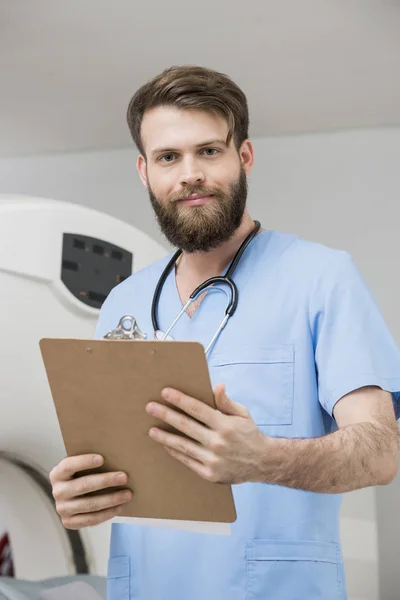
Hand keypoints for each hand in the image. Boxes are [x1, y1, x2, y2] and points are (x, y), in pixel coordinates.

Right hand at [49, 454, 132, 528]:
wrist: (72, 496)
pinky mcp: (69, 522)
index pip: (68, 466)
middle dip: (106, 481)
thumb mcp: (80, 466)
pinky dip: (106, 514)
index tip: (102, 459)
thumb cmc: (82, 475)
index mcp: (57, 474)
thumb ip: (92, 460)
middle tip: (124, 477)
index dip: (84, 462)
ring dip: (111, 500)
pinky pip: (90, 520)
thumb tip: (115, 454)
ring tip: (127, 494)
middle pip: (83, 486)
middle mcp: (57, 491)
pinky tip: (119, 507)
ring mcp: (62, 509)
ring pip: (89, 504)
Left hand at [146, 384, 267, 484]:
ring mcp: (213, 459)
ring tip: (151, 430)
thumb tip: (217, 385)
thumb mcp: (242, 414)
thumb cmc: (249, 434)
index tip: (165, 393)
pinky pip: (187, 461)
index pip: (197, 409)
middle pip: (186, 426)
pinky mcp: (209, 473)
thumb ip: (226, 401)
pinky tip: (165, 445)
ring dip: (165, 436)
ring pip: (183, 445)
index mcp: (225, 425)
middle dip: (166, 415)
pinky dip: (175, 452)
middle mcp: (218, 442)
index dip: (180, 400)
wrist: (263, 463)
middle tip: (150, 407)